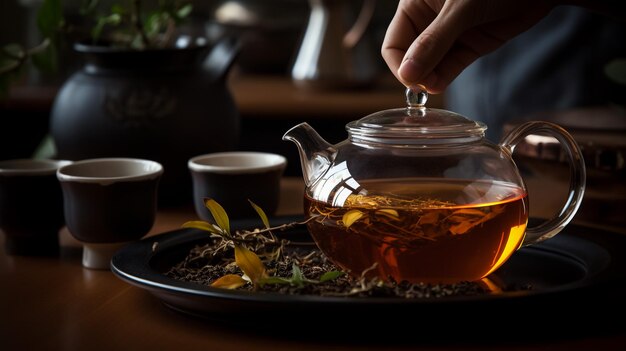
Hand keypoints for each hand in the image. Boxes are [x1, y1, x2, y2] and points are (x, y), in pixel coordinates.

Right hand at [381, 0, 554, 92]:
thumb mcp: (460, 9)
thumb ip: (434, 42)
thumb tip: (408, 74)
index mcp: (416, 4)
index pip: (394, 42)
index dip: (399, 63)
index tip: (410, 80)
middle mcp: (428, 21)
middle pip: (409, 57)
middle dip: (414, 73)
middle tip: (423, 87)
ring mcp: (449, 35)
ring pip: (429, 65)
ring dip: (429, 79)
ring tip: (433, 87)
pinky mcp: (469, 46)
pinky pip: (449, 68)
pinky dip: (443, 79)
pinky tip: (439, 86)